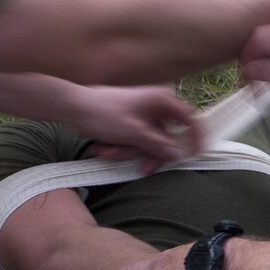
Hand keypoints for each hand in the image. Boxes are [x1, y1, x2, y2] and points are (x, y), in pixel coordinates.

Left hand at [69, 85, 200, 169]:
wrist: (73, 107)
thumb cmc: (103, 114)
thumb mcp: (134, 133)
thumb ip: (159, 145)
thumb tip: (180, 155)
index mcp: (162, 100)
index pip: (191, 119)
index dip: (196, 138)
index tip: (196, 155)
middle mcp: (157, 105)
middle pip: (167, 138)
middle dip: (149, 154)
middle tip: (143, 169)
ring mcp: (144, 114)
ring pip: (149, 142)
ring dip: (130, 152)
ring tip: (108, 152)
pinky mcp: (133, 121)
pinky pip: (136, 140)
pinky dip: (122, 148)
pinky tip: (105, 148)